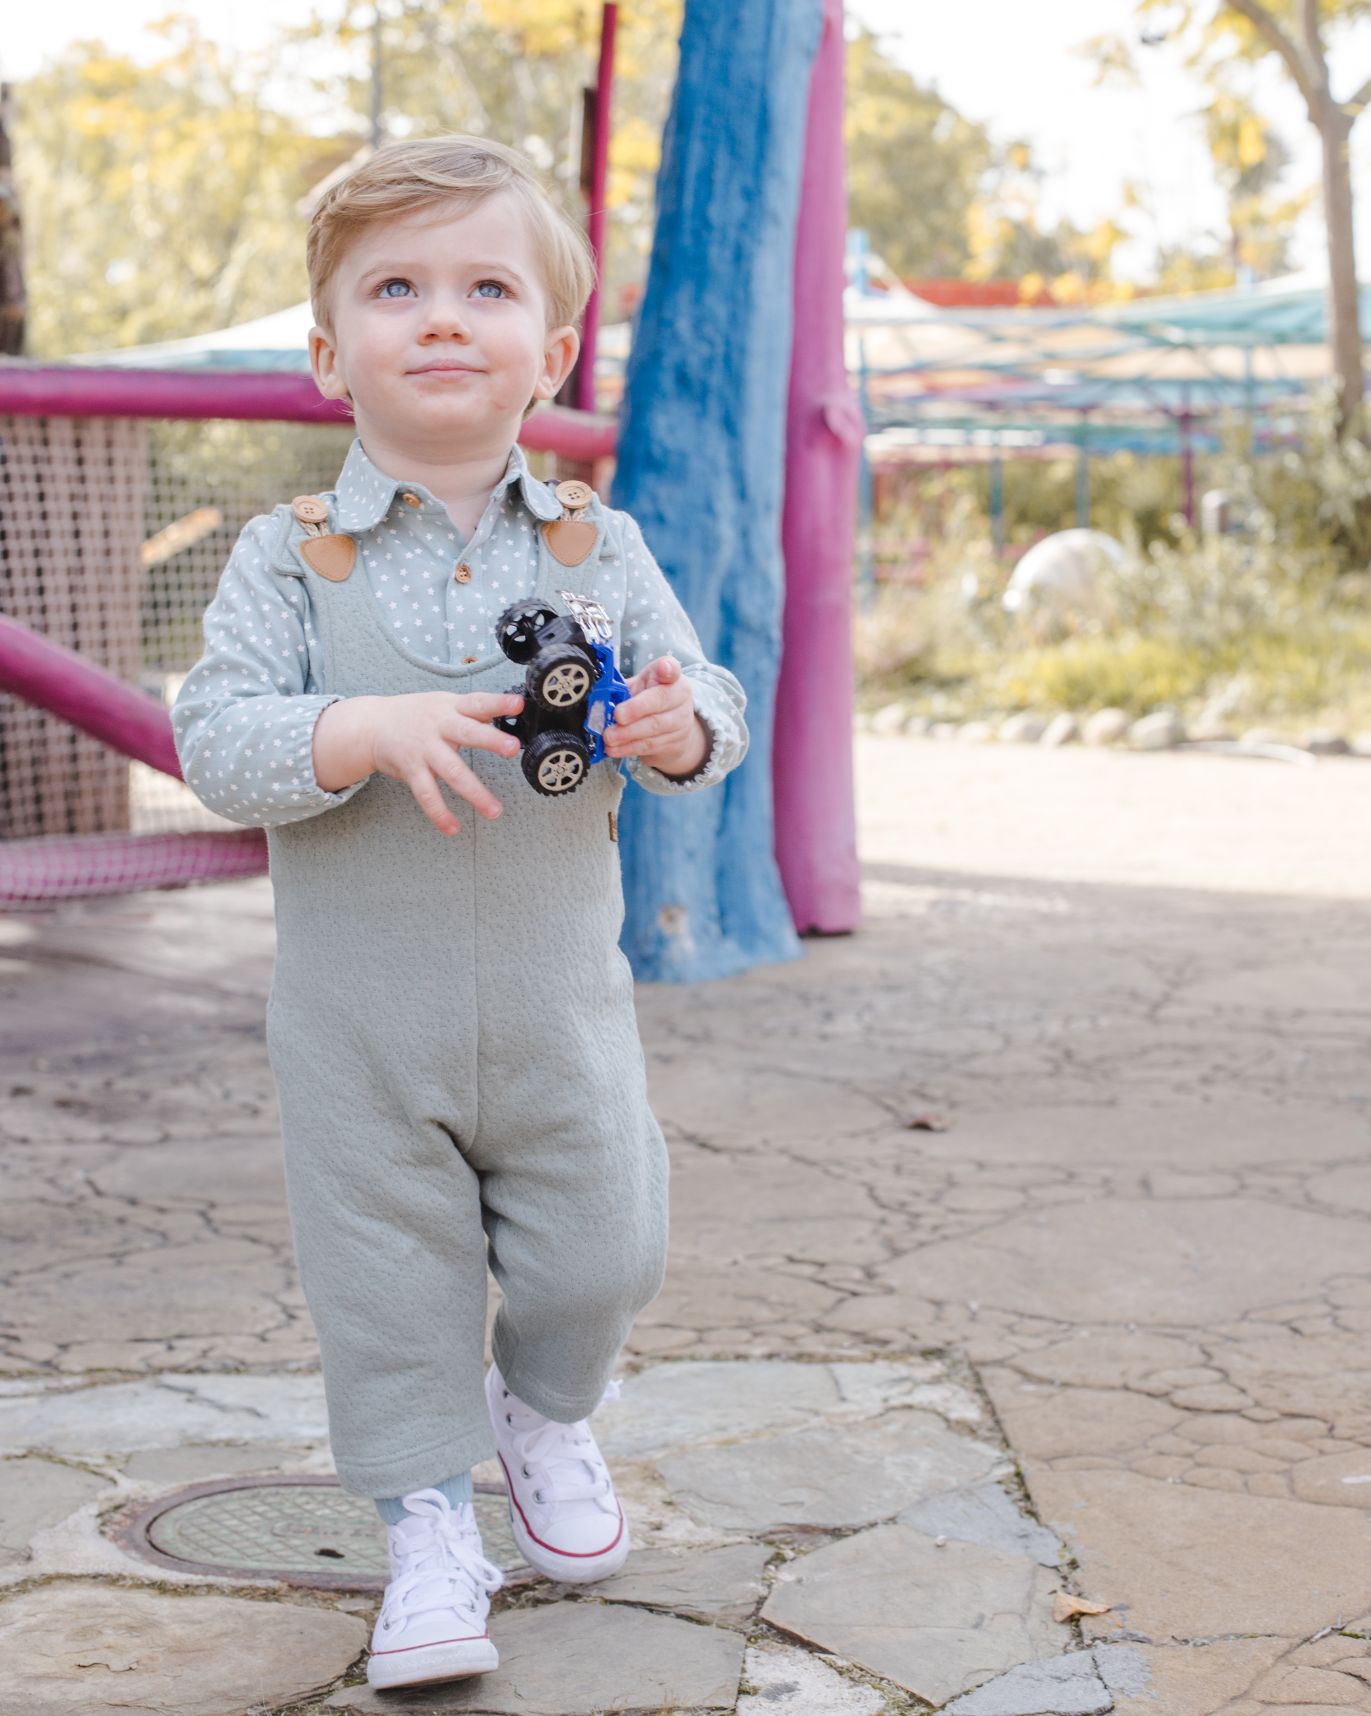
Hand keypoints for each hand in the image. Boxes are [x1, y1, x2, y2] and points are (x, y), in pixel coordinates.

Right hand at [365, 691, 523, 834]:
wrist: (371, 725)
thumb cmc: (415, 715)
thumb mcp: (443, 704)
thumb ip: (472, 712)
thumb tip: (505, 714)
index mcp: (450, 707)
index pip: (477, 702)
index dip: (498, 702)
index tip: (518, 704)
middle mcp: (439, 726)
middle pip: (467, 732)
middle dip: (490, 739)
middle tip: (512, 748)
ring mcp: (424, 748)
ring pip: (451, 771)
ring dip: (474, 792)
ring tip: (494, 811)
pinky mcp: (411, 769)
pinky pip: (426, 794)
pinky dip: (439, 813)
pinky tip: (452, 828)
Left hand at [604, 655, 708, 777]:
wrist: (672, 728)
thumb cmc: (649, 700)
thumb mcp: (639, 687)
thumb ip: (622, 688)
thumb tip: (597, 697)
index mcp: (670, 677)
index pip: (672, 668)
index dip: (668, 669)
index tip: (663, 670)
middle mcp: (680, 696)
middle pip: (661, 700)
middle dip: (636, 709)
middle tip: (617, 716)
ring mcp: (681, 721)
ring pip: (654, 727)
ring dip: (628, 733)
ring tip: (609, 736)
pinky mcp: (675, 742)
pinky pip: (649, 745)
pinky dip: (628, 748)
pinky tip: (614, 748)